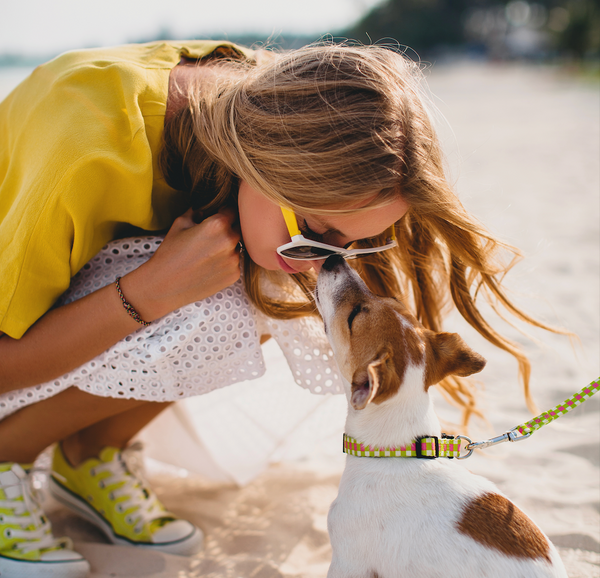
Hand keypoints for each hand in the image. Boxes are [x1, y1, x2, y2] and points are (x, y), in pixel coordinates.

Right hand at [122, 207, 241, 319]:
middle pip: (238, 228)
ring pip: (238, 246)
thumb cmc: (169, 253)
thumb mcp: (180, 223)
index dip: (224, 211)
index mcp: (217, 224)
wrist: (164, 286)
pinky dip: (227, 262)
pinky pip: (235, 262)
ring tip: (208, 253)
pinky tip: (210, 266)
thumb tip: (207, 205)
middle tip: (211, 236)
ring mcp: (234, 260)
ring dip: (228, 246)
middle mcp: (230, 241)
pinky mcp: (234, 275)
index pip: (232, 209)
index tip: (217, 216)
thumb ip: (198, 210)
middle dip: (228, 229)